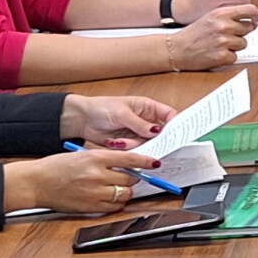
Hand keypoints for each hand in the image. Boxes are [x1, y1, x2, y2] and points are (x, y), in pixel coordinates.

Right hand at [3, 147, 153, 214]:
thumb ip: (103, 160)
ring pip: (124, 194)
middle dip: (132, 178)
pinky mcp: (90, 207)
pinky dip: (116, 203)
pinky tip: (109, 198)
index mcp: (94, 157)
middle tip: (129, 177)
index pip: (128, 159)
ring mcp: (94, 192)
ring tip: (117, 188)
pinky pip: (113, 207)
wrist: (36, 182)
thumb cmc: (55, 167)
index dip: (145, 161)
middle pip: (130, 178)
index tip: (154, 163)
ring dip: (125, 192)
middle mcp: (96, 175)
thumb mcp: (81, 155)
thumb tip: (126, 165)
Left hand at [61, 94, 175, 146]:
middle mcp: (146, 121)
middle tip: (148, 144)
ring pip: (147, 144)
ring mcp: (138, 133)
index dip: (175, 124)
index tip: (175, 135)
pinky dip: (126, 148)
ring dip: (134, 144)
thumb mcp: (122, 113)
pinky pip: (135, 150)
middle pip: (161, 134)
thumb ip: (140, 124)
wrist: (82, 120)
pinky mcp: (129, 143)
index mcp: (147, 107)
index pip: (169, 115)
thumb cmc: (101, 108)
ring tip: (119, 141)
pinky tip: (115, 142)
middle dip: (154, 140)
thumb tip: (157, 131)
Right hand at [164, 5, 257, 69]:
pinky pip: (235, 57)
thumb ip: (228, 15)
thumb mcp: (209, 17)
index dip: (256, 14)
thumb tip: (249, 20)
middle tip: (228, 35)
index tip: (257, 18)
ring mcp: (224, 42)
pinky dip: (228, 57)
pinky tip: (216, 53)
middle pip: (248, 28)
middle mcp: (224, 26)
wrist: (177, 48)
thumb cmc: (192, 34)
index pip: (249, 9)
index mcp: (221, 13)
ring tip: (219, 44)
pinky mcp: (222, 56)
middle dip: (241, 32)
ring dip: (234, 45)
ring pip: (243, 43)